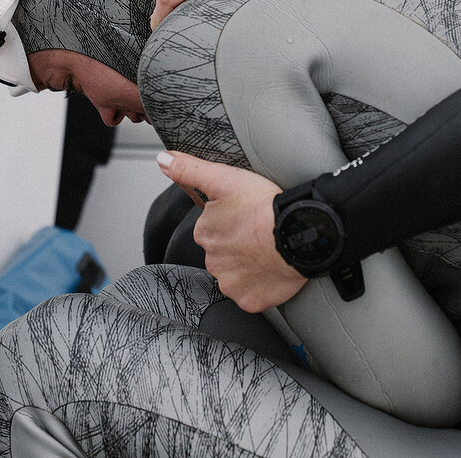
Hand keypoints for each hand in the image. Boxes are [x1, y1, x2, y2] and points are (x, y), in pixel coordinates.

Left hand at [157, 150, 305, 312]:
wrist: (296, 234)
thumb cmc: (263, 205)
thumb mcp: (223, 178)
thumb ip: (189, 169)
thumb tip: (163, 160)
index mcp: (205, 233)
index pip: (212, 229)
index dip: (231, 221)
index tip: (247, 216)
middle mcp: (213, 261)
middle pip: (224, 252)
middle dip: (238, 245)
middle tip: (259, 232)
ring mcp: (231, 283)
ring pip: (237, 274)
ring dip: (249, 265)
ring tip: (268, 249)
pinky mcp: (249, 300)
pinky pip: (252, 294)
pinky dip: (261, 285)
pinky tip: (272, 269)